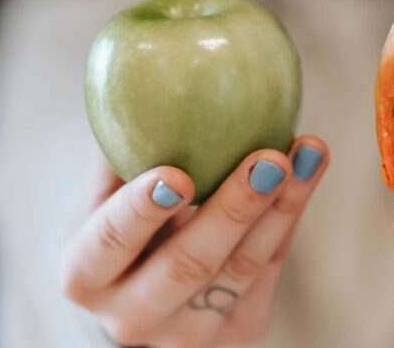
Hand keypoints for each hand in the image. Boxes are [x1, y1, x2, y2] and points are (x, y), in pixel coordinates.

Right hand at [61, 136, 328, 346]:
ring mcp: (187, 335)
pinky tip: (308, 170)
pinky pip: (268, 271)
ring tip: (308, 153)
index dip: (142, 210)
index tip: (177, 173)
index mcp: (85, 275)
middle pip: (187, 266)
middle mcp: (131, 317)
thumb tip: (139, 70)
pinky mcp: (236, 332)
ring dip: (280, 208)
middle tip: (268, 160)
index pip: (111, 243)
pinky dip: (289, 216)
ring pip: (240, 270)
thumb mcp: (101, 196)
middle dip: (233, 211)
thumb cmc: (117, 224)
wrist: (138, 295)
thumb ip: (118, 151)